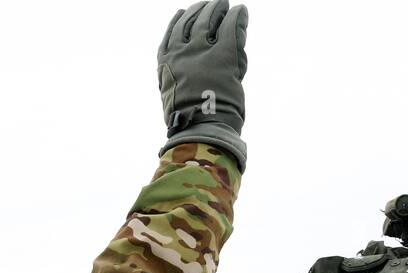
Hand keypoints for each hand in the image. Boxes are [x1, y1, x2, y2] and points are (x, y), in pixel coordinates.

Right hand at [157, 0, 248, 169]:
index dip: (178, 21)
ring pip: (208, 20)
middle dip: (199, 11)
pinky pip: (231, 27)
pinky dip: (236, 17)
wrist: (200, 126)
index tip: (182, 12)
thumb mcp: (172, 98)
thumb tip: (178, 80)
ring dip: (216, 9)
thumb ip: (176, 81)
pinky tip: (240, 11)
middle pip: (190, 22)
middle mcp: (181, 52)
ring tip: (222, 3)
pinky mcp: (224, 53)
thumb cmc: (187, 121)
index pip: (171, 34)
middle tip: (209, 4)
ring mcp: (202, 50)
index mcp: (166, 63)